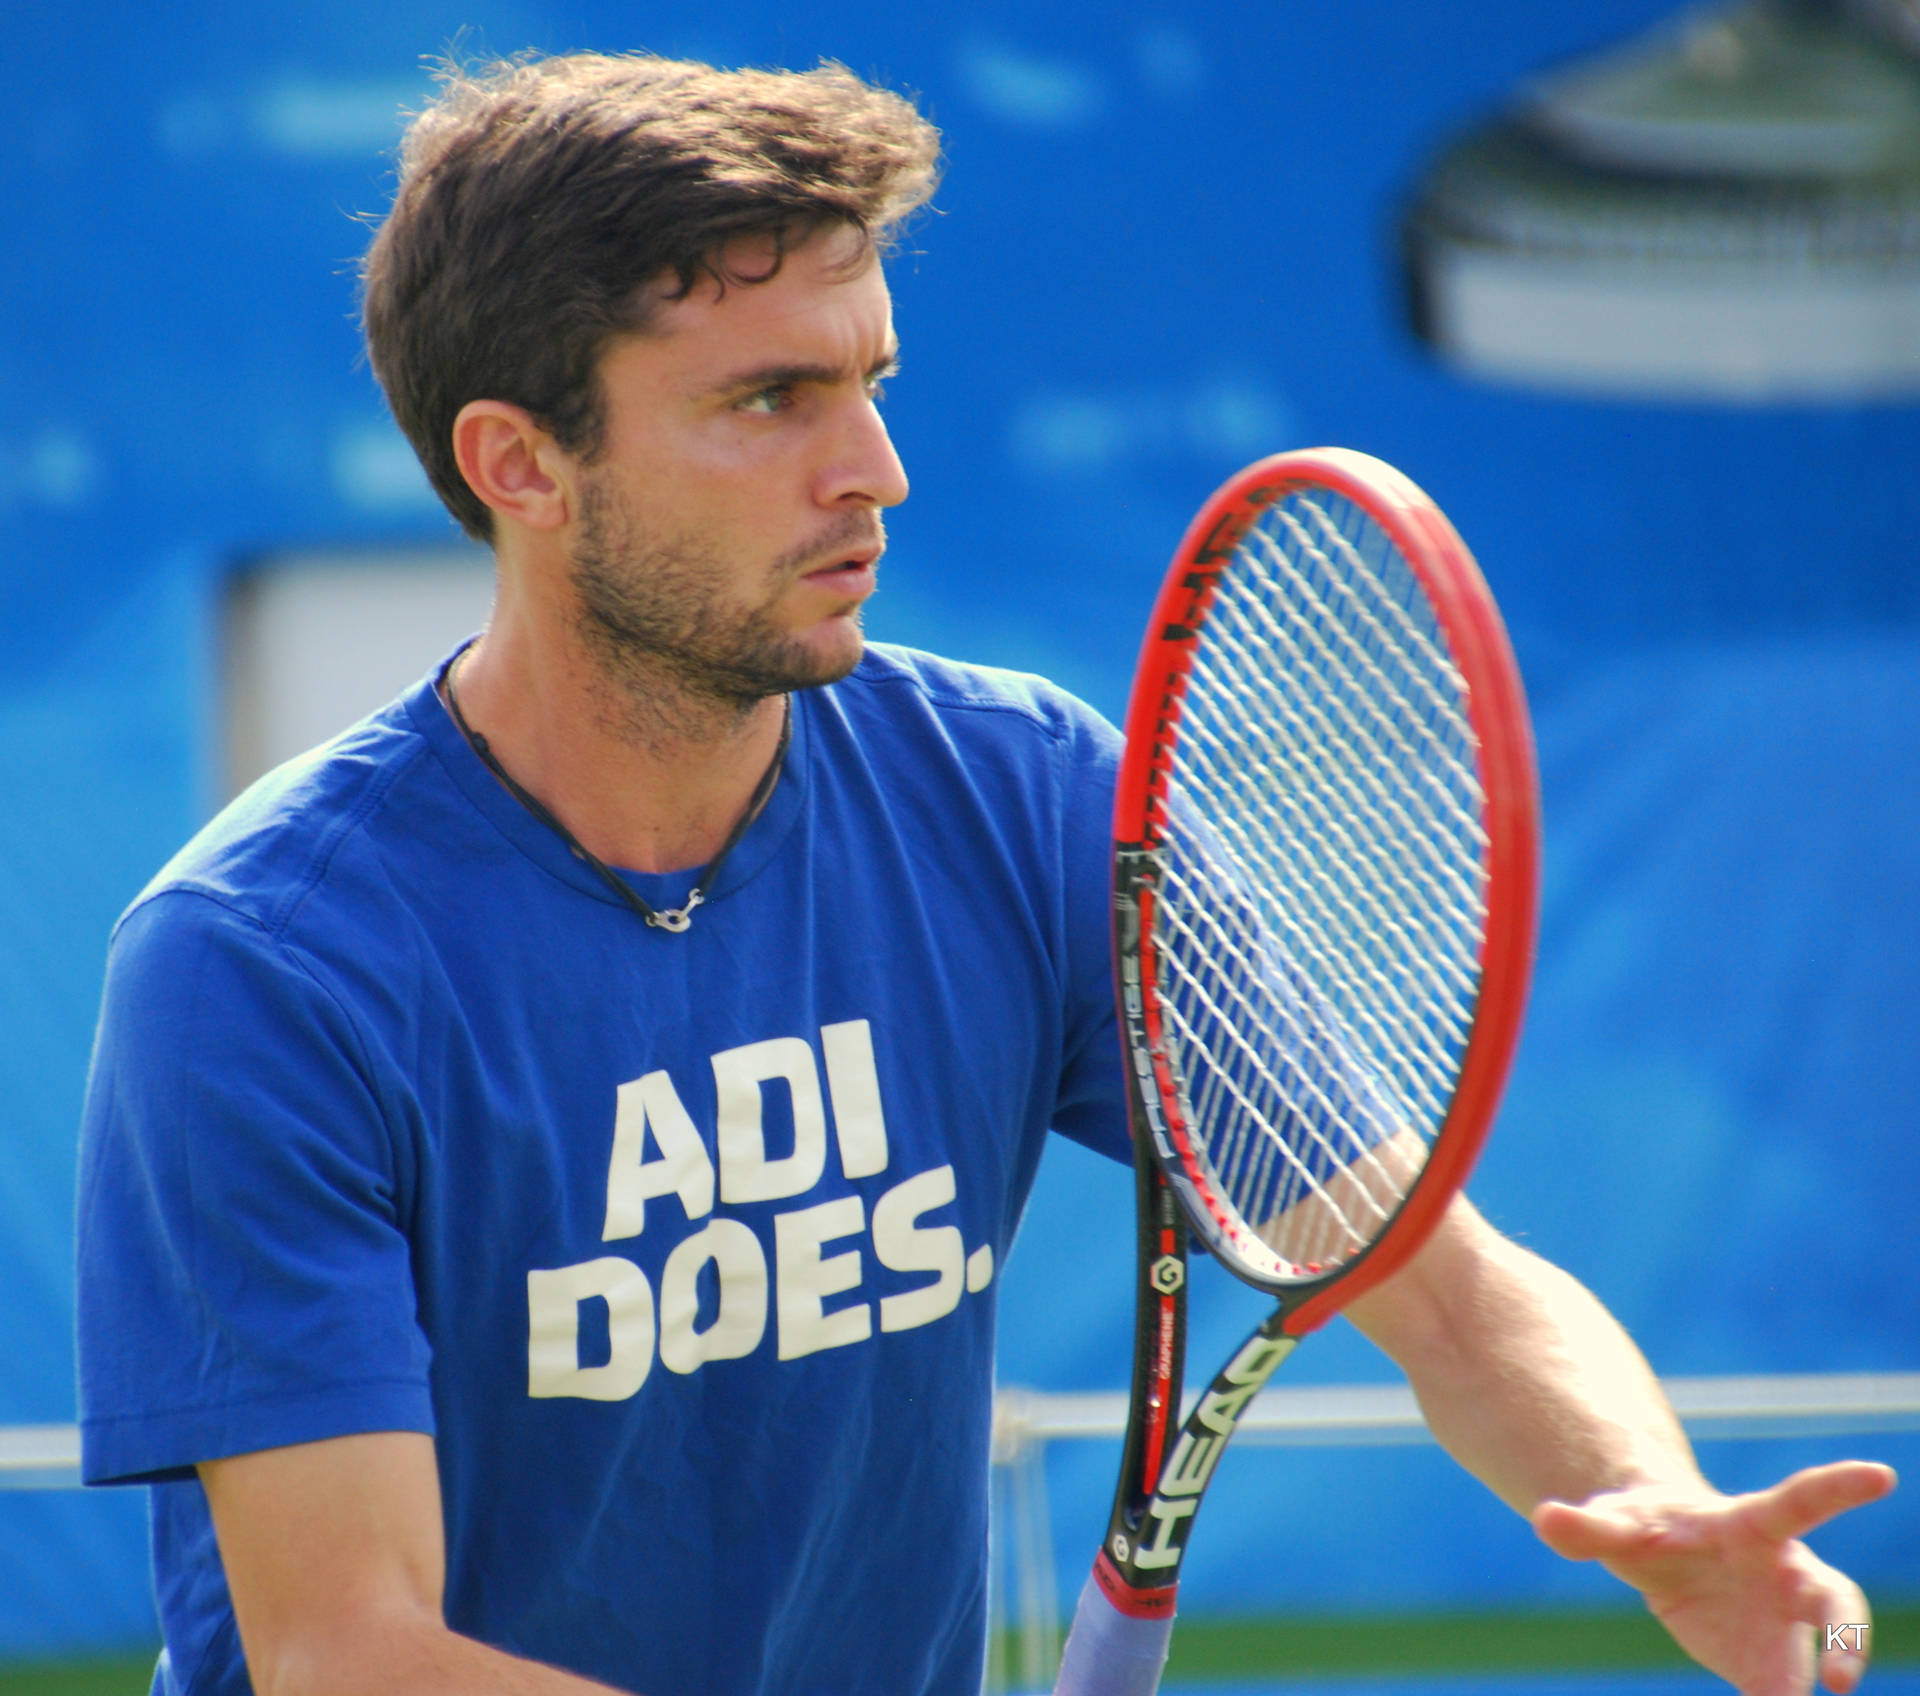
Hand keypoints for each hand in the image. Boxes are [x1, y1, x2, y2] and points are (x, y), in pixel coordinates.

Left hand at [1533, 1462, 1896, 1695]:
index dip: (1839, 1486)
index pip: (1798, 1502)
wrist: (1657, 1556)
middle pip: (1835, 1598)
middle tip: (1839, 1679)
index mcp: (1750, 1525)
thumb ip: (1584, 1526)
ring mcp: (1786, 1620)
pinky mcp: (1774, 1663)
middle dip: (1847, 1635)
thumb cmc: (1643, 1527)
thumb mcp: (1611, 1524)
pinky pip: (1790, 1691)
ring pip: (1828, 1648)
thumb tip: (1542, 1516)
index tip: (1881, 1473)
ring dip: (1829, 1675)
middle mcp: (1785, 1571)